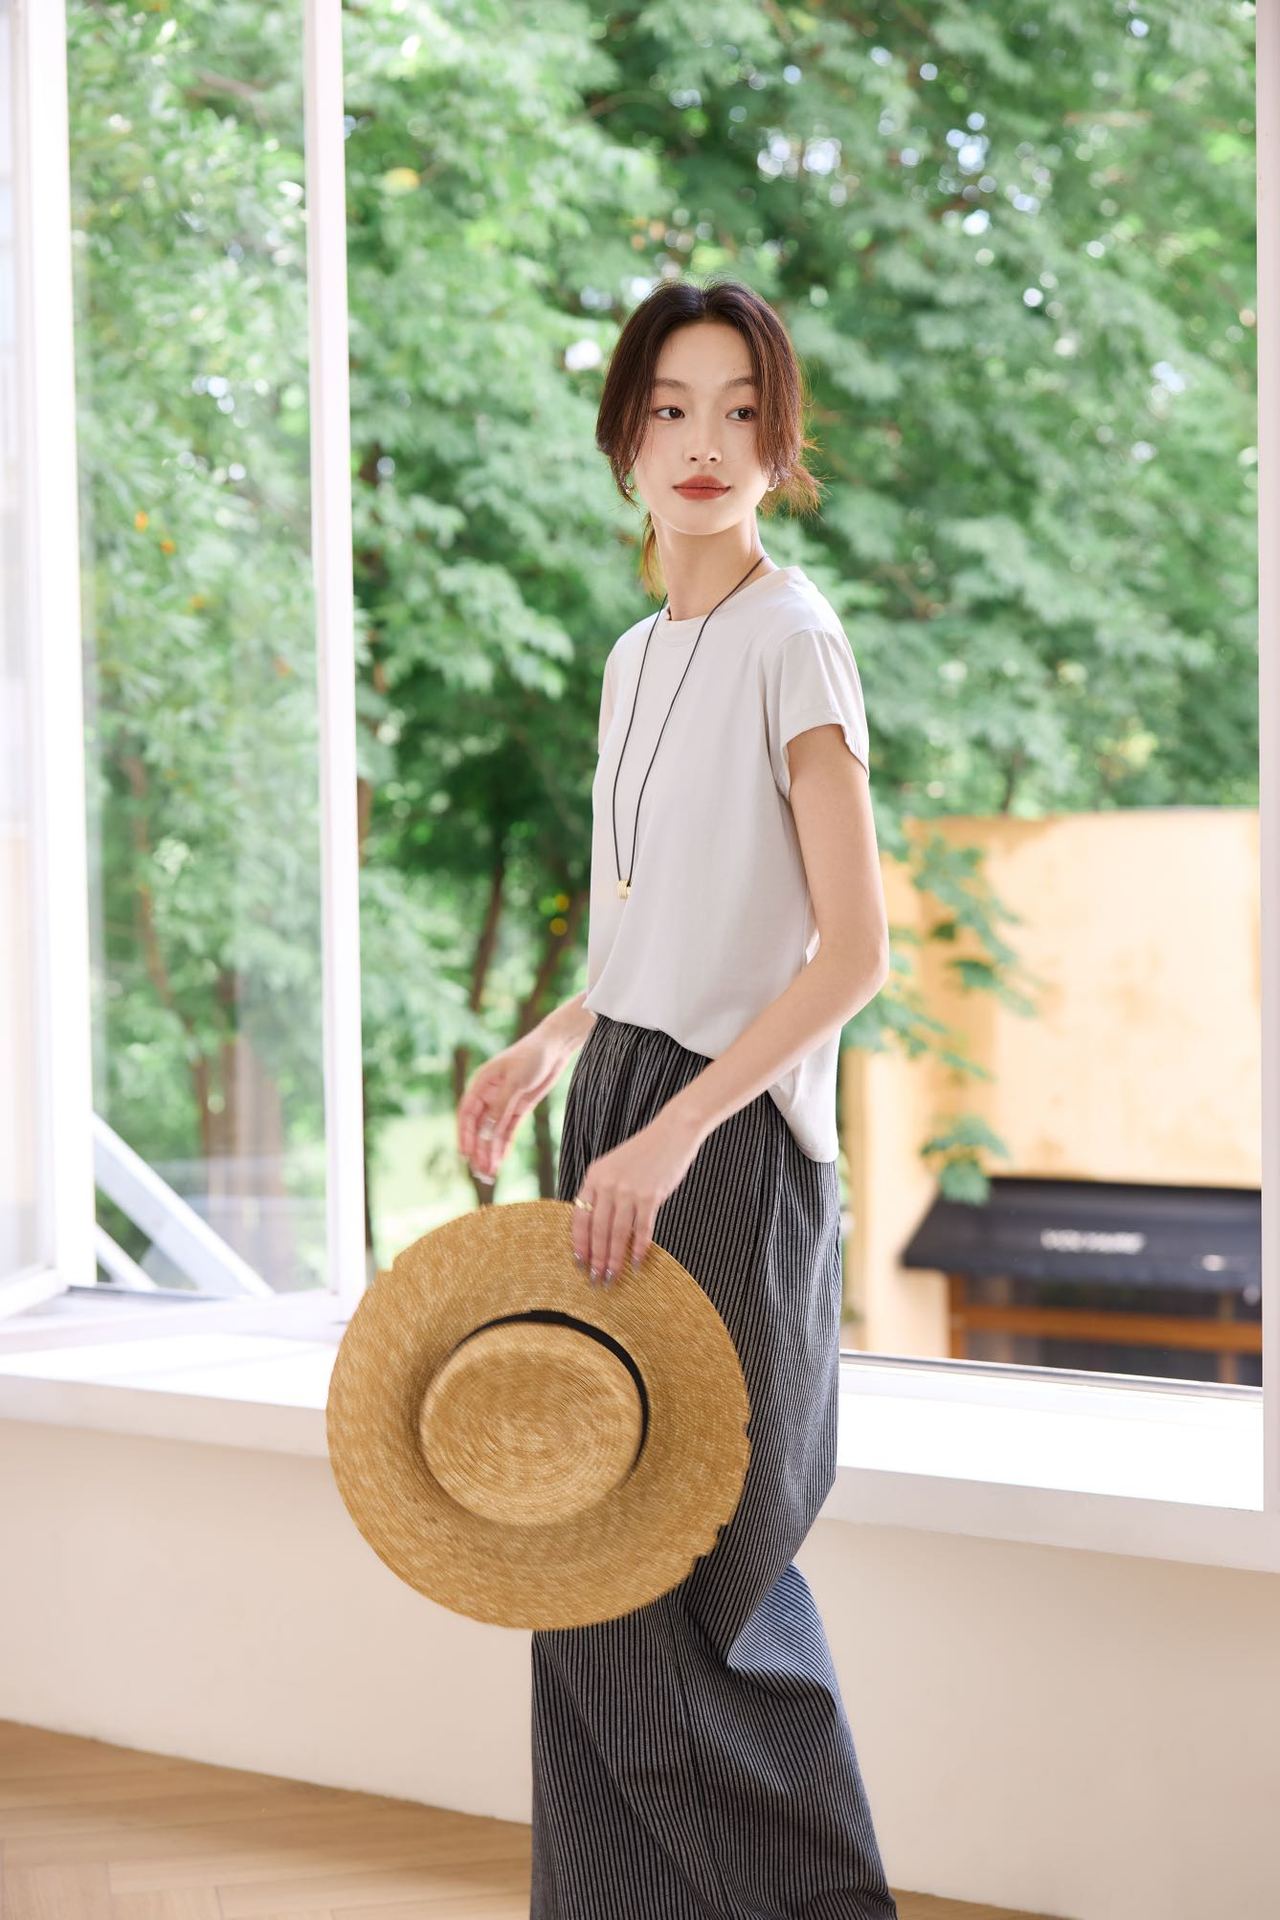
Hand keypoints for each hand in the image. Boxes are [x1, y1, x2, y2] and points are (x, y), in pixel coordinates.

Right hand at [457, 1026, 570, 1184]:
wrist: (555, 1047)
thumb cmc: (532, 1056)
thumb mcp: (516, 1080)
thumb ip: (501, 1105)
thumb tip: (487, 1130)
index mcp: (481, 1084)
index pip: (467, 1113)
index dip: (464, 1134)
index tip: (465, 1154)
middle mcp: (489, 1096)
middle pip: (479, 1127)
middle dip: (478, 1149)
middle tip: (479, 1171)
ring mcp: (503, 1103)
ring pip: (493, 1133)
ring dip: (490, 1152)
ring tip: (489, 1173)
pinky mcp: (518, 1109)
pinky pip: (507, 1131)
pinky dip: (503, 1146)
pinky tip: (500, 1161)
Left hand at [571, 1106, 704, 1284]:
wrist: (671, 1132)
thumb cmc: (644, 1153)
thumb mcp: (614, 1167)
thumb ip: (603, 1191)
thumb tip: (597, 1228)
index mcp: (594, 1176)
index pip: (579, 1217)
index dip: (579, 1243)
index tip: (578, 1263)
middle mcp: (607, 1183)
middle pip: (597, 1230)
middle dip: (596, 1258)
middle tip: (596, 1280)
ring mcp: (628, 1189)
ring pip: (617, 1233)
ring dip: (614, 1259)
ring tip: (613, 1277)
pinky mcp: (650, 1194)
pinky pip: (642, 1228)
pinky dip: (639, 1248)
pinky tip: (637, 1262)